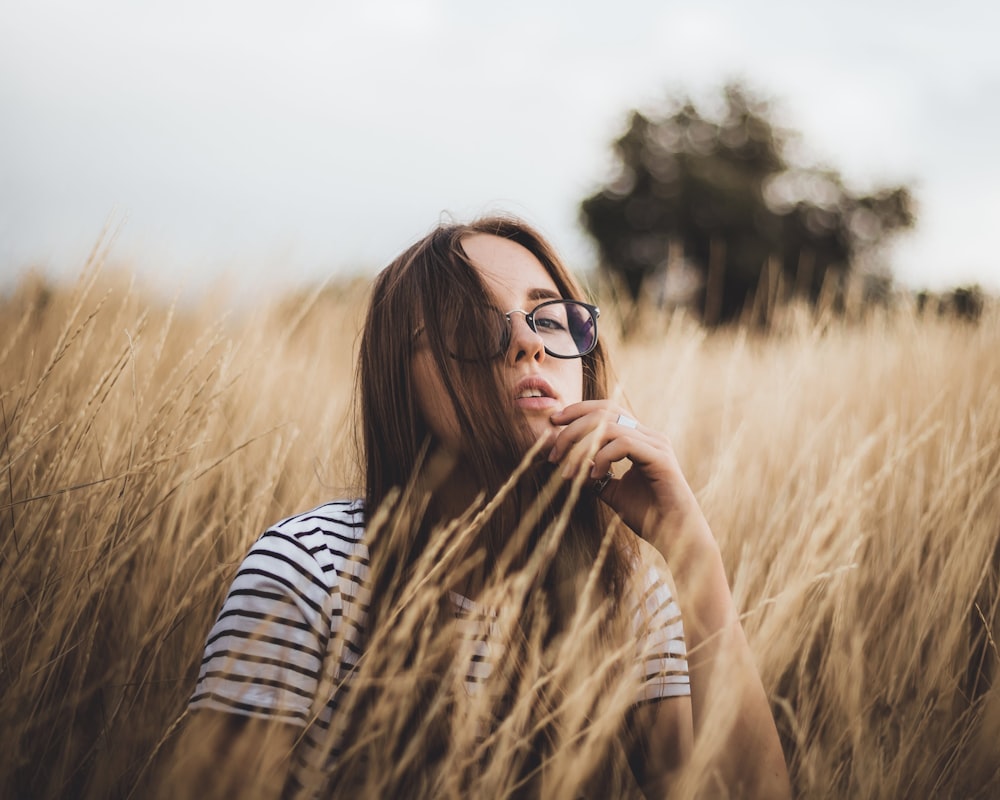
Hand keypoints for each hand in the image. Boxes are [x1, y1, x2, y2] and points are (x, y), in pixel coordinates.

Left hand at [547, 401, 702, 544]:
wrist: (675, 535)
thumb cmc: (649, 516)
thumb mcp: (613, 492)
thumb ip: (596, 476)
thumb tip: (572, 466)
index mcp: (640, 439)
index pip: (607, 410)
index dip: (579, 411)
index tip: (554, 423)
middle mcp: (650, 436)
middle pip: (606, 411)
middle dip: (573, 427)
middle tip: (554, 452)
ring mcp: (656, 444)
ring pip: (610, 426)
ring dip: (582, 447)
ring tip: (569, 471)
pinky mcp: (660, 458)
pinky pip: (624, 443)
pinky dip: (602, 457)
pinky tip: (595, 477)